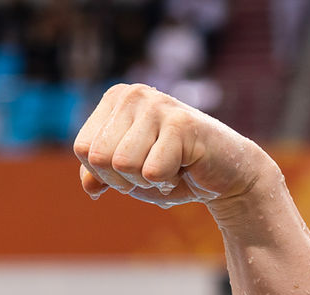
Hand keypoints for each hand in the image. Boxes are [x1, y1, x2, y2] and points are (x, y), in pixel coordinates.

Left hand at [73, 84, 273, 211]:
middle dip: (123, 179)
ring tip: (168, 166)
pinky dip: (166, 182)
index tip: (133, 167)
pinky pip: (151, 172)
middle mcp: (133, 94)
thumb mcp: (125, 174)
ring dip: (145, 180)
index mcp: (115, 99)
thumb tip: (89, 186)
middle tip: (152, 170)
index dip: (103, 173)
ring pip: (122, 165)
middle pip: (98, 157)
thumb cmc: (172, 170)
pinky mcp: (181, 123)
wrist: (227, 174)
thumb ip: (98, 174)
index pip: (82, 149)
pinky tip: (185, 167)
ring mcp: (157, 105)